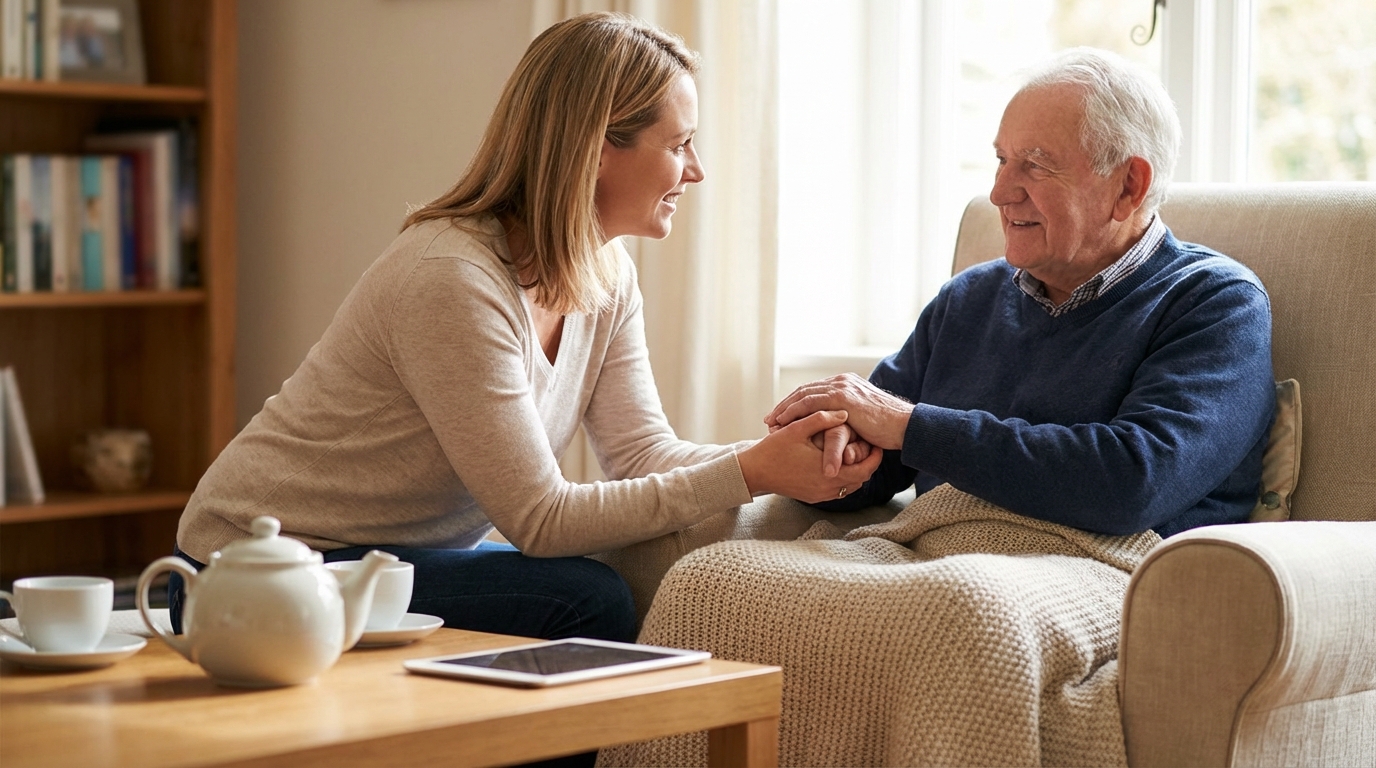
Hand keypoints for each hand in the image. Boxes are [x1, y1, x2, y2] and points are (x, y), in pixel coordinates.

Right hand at [738, 410, 882, 503]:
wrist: (754, 472)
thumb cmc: (773, 450)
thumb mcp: (797, 429)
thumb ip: (821, 418)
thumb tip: (844, 413)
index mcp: (829, 472)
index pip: (865, 468)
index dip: (874, 455)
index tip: (876, 442)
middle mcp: (828, 488)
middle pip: (861, 479)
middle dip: (867, 463)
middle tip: (870, 446)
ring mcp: (820, 495)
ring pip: (850, 486)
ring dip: (855, 471)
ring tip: (855, 453)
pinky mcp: (813, 497)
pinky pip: (837, 490)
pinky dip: (843, 478)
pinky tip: (838, 463)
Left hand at [766, 373, 912, 450]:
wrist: (905, 426)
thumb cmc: (888, 428)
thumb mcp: (865, 418)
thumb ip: (850, 416)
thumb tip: (841, 427)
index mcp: (847, 383)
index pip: (814, 391)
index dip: (796, 404)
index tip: (782, 417)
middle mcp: (842, 381)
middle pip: (805, 391)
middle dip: (785, 405)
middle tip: (770, 419)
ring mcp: (842, 387)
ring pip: (803, 395)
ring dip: (784, 409)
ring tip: (771, 423)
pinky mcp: (842, 397)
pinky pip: (810, 403)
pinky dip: (793, 412)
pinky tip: (783, 422)